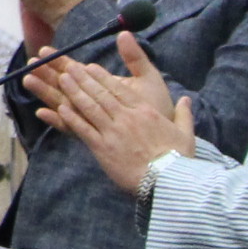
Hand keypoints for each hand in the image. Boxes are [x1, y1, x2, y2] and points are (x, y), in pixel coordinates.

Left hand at [26, 30, 194, 196]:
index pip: (120, 90)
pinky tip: (60, 107)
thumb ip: (184, 114)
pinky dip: (71, 118)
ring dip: (74, 92)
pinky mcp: (103, 149)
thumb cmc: (179, 160)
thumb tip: (187, 99)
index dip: (102, 77)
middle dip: (83, 78)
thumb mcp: (185, 134)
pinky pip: (84, 129)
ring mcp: (113, 133)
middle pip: (101, 94)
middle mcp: (127, 118)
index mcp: (145, 113)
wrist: (168, 182)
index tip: (89, 67)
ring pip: (90, 107)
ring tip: (61, 78)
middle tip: (67, 65)